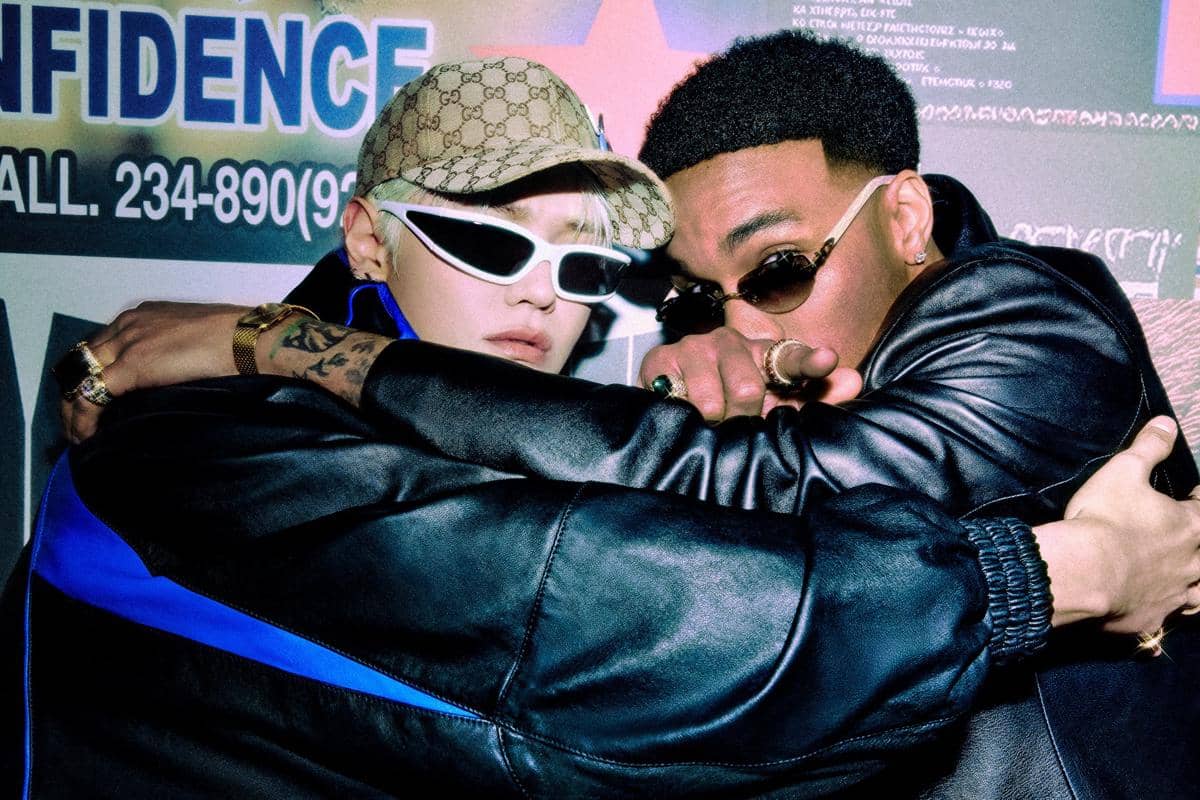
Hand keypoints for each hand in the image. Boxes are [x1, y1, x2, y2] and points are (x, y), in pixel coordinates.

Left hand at [59, 301, 249, 442]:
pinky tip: (88, 436)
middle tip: (78, 421)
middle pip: (83, 360)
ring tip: (79, 434)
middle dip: (75, 391)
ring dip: (73, 409)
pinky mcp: (132, 366)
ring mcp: (128, 343)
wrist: (246, 339)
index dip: (92, 373)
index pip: (102, 345)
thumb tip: (169, 375)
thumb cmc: (235, 340)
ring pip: (80, 377)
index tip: (95, 398)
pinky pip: (92, 394)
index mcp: (143, 316)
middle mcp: (128, 324)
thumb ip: (172, 351)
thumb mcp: (192, 340)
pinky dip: (84, 418)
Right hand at [639, 327, 862, 421]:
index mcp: (761, 354)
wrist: (669, 415)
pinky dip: (688, 417)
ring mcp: (694, 348)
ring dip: (713, 422)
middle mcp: (730, 343)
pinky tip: (682, 410)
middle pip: (749, 388)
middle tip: (734, 423)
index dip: (810, 361)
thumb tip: (854, 380)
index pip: (791, 357)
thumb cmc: (727, 412)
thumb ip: (815, 400)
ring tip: (707, 420)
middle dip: (742, 417)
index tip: (826, 360)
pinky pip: (684, 400)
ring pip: (716, 399)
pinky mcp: (661, 360)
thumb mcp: (772, 412)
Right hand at [1034, 416, 1199, 639]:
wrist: (1083, 571)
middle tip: (1189, 542)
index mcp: (1189, 527)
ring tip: (1188, 583)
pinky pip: (1165, 623)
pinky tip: (1156, 621)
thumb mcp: (1124, 472)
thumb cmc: (1105, 519)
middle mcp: (1190, 565)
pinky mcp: (1151, 620)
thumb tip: (1167, 423)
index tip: (1195, 496)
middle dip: (1199, 548)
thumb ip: (1149, 448)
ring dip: (1195, 588)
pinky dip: (1164, 619)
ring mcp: (1173, 596)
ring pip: (1198, 595)